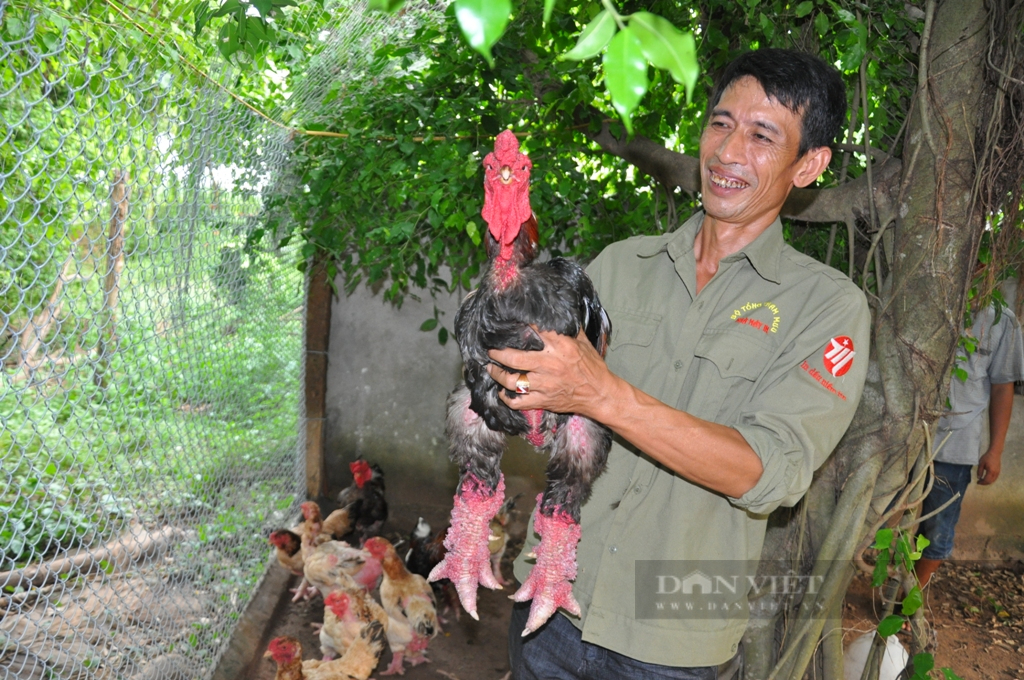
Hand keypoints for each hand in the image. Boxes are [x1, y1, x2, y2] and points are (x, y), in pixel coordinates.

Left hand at [485, 329, 614, 417]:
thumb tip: (558, 314)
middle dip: (498, 353)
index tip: (508, 323)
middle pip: (514, 358)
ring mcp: (545, 385)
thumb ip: (569, 329)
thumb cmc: (593, 368)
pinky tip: (502, 392)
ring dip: (498, 375)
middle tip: (491, 350)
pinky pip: (518, 402)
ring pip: (512, 381)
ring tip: (491, 369)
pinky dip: (506, 398)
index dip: (519, 325)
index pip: (534, 331)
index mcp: (561, 347)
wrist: (600, 394)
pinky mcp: (543, 400)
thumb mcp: (584, 343)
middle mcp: (550, 365)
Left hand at [977, 450, 1000, 484]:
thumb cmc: (987, 457)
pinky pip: (995, 478)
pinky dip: (991, 480)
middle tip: (979, 482)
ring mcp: (998, 472)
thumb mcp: (981, 464)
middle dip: (984, 483)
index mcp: (991, 471)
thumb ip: (979, 471)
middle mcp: (995, 473)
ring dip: (988, 482)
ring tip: (982, 480)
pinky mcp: (999, 471)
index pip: (986, 480)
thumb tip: (978, 477)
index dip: (982, 482)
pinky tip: (987, 478)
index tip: (977, 482)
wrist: (995, 453)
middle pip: (990, 481)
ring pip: (993, 480)